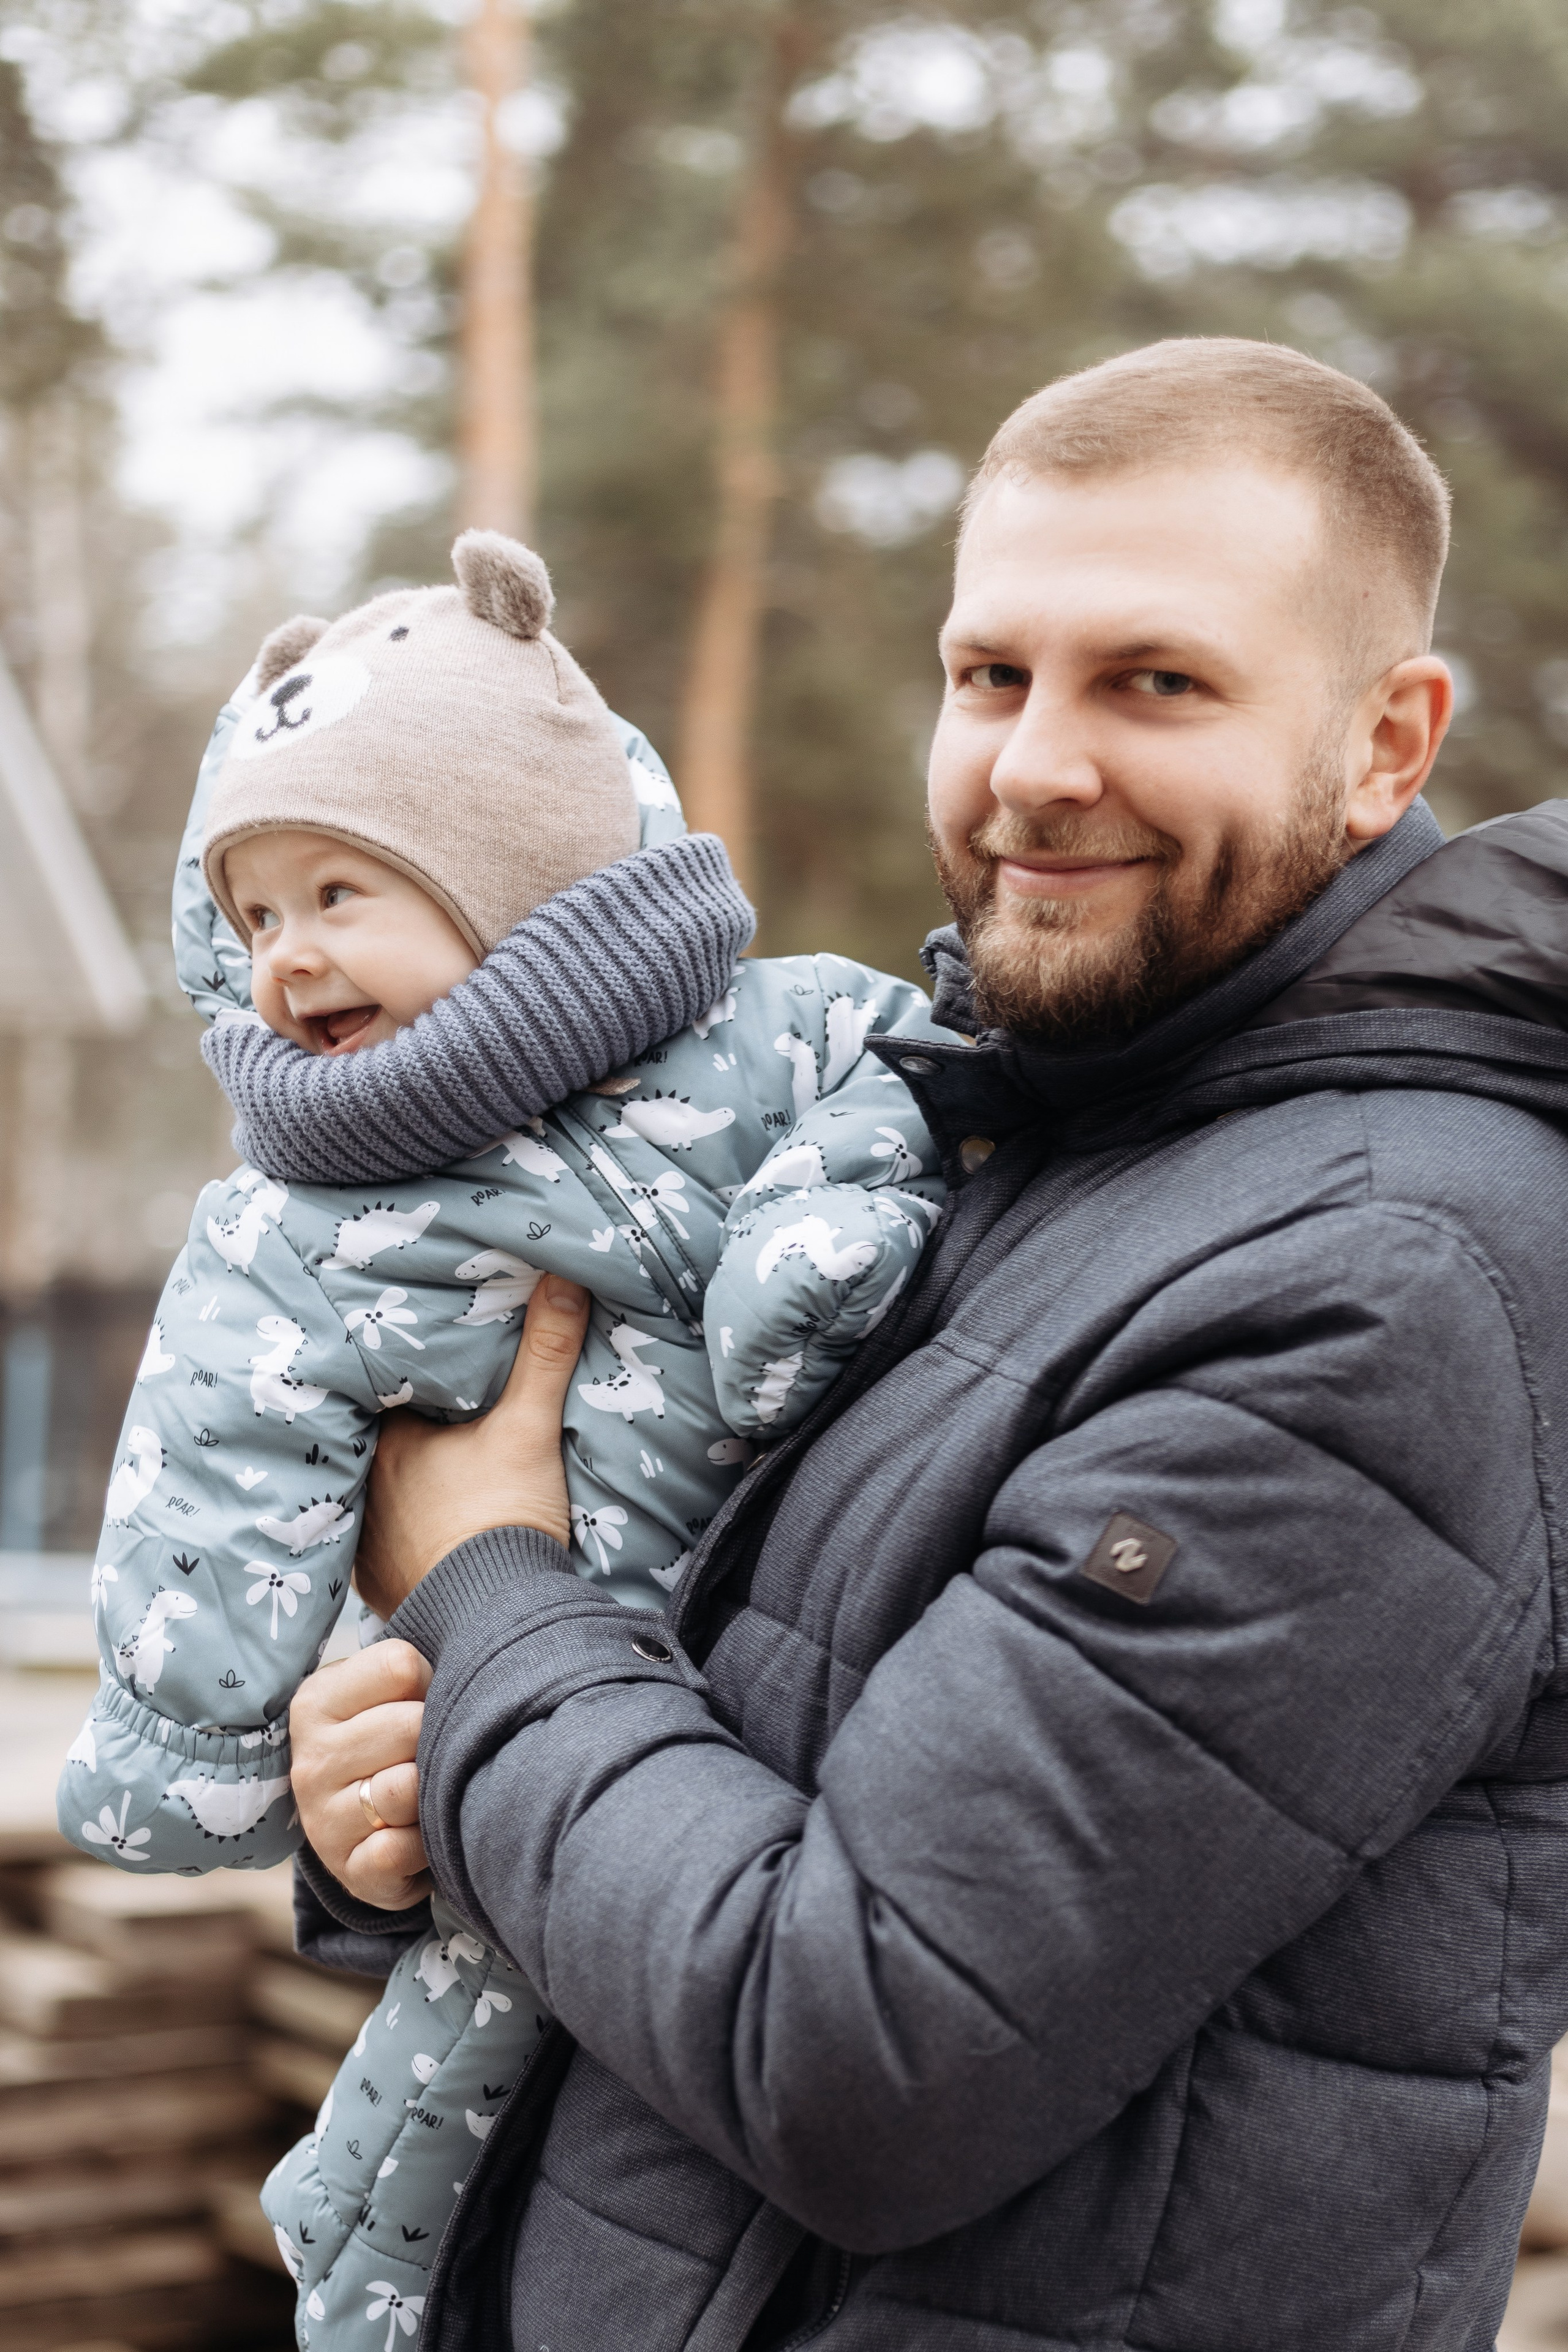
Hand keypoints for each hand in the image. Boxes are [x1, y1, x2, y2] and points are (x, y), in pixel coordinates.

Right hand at [289, 1640, 432, 1910]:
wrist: (361, 1825)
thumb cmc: (387, 1741)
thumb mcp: (383, 1692)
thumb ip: (411, 1669)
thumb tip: (466, 1668)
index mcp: (316, 1701)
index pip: (399, 1666)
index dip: (429, 1681)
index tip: (421, 1700)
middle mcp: (311, 1760)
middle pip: (411, 1726)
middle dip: (436, 1736)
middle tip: (430, 1751)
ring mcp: (324, 1821)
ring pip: (407, 1788)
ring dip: (432, 1789)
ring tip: (426, 1790)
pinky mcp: (350, 1871)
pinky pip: (404, 1848)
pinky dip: (426, 1844)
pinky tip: (421, 1834)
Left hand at [353, 1276, 589, 1620]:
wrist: (496, 1615)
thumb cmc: (504, 1517)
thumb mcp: (528, 1427)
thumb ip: (544, 1354)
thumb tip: (563, 1280)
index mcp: (389, 1445)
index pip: (380, 1393)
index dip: (400, 1378)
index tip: (419, 1365)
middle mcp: (364, 1491)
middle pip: (375, 1445)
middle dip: (397, 1435)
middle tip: (425, 1422)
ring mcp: (366, 1543)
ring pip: (373, 1496)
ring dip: (394, 1488)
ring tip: (423, 1476)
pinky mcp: (379, 1585)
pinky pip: (378, 1547)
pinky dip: (395, 1536)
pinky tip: (419, 1533)